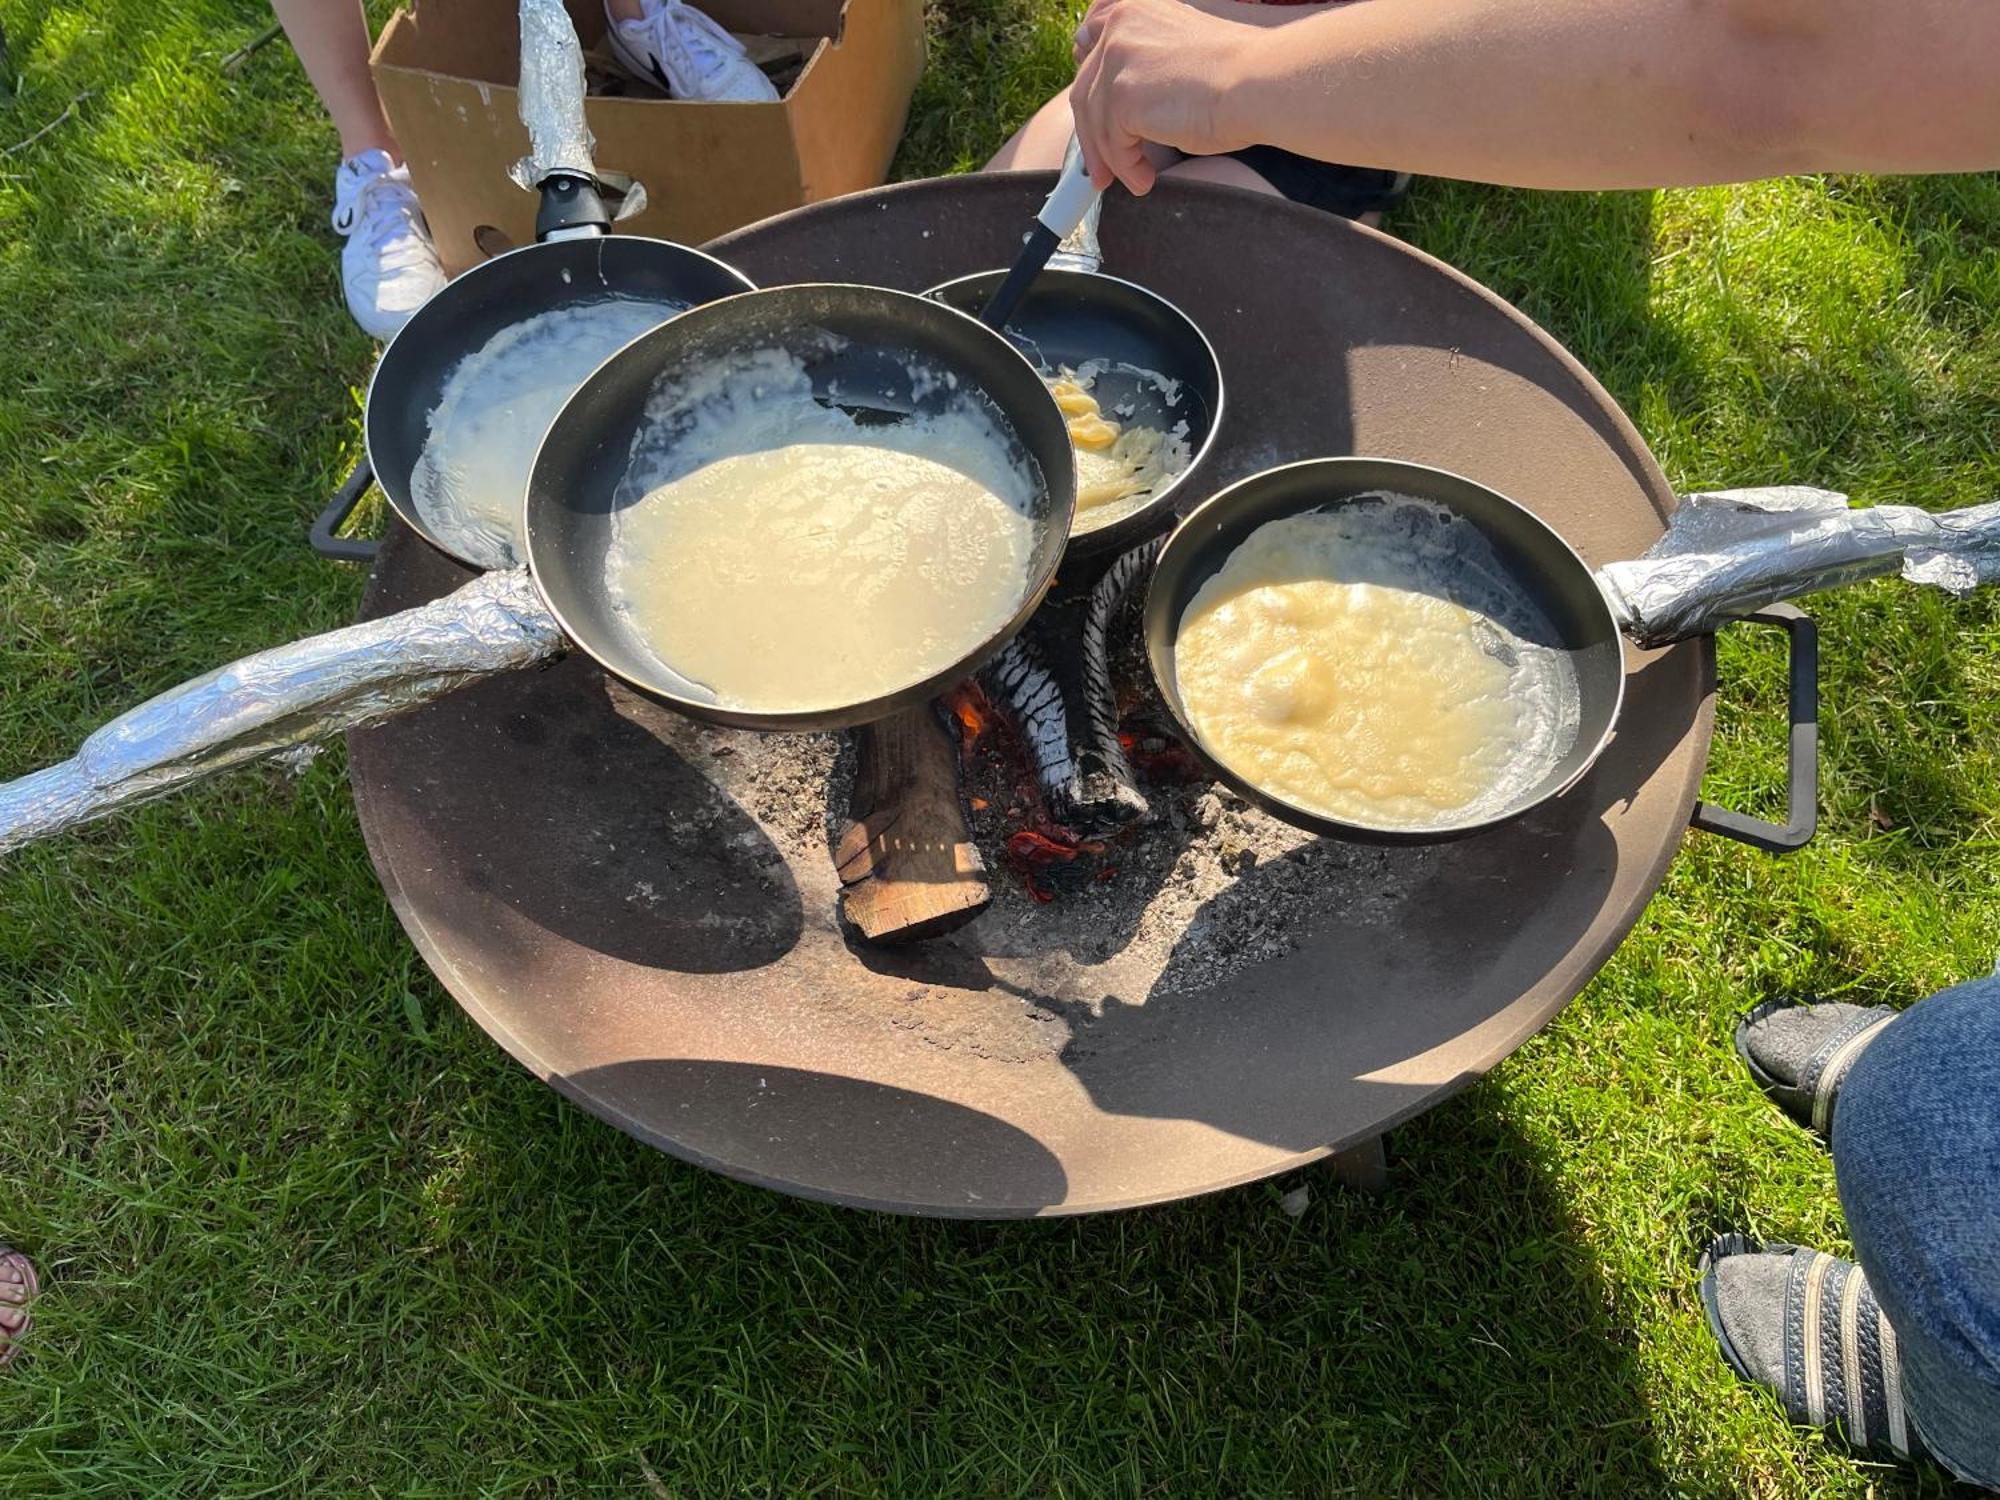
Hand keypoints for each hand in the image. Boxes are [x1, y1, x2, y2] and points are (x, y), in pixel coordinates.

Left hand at [1071, 0, 1268, 193]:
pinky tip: (1145, 179)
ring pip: (1095, 121)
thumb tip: (1129, 93)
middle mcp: (1120, 25)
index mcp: (1134, 7)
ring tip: (1133, 179)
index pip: (1089, 40)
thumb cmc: (1235, 72)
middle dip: (1091, 135)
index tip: (1092, 113)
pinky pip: (1113, 144)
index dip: (1087, 79)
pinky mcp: (1121, 96)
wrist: (1257, 82)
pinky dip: (1127, 168)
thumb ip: (1147, 59)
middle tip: (1101, 169)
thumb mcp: (1180, 49)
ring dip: (1111, 158)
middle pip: (1085, 90)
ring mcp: (1117, 59)